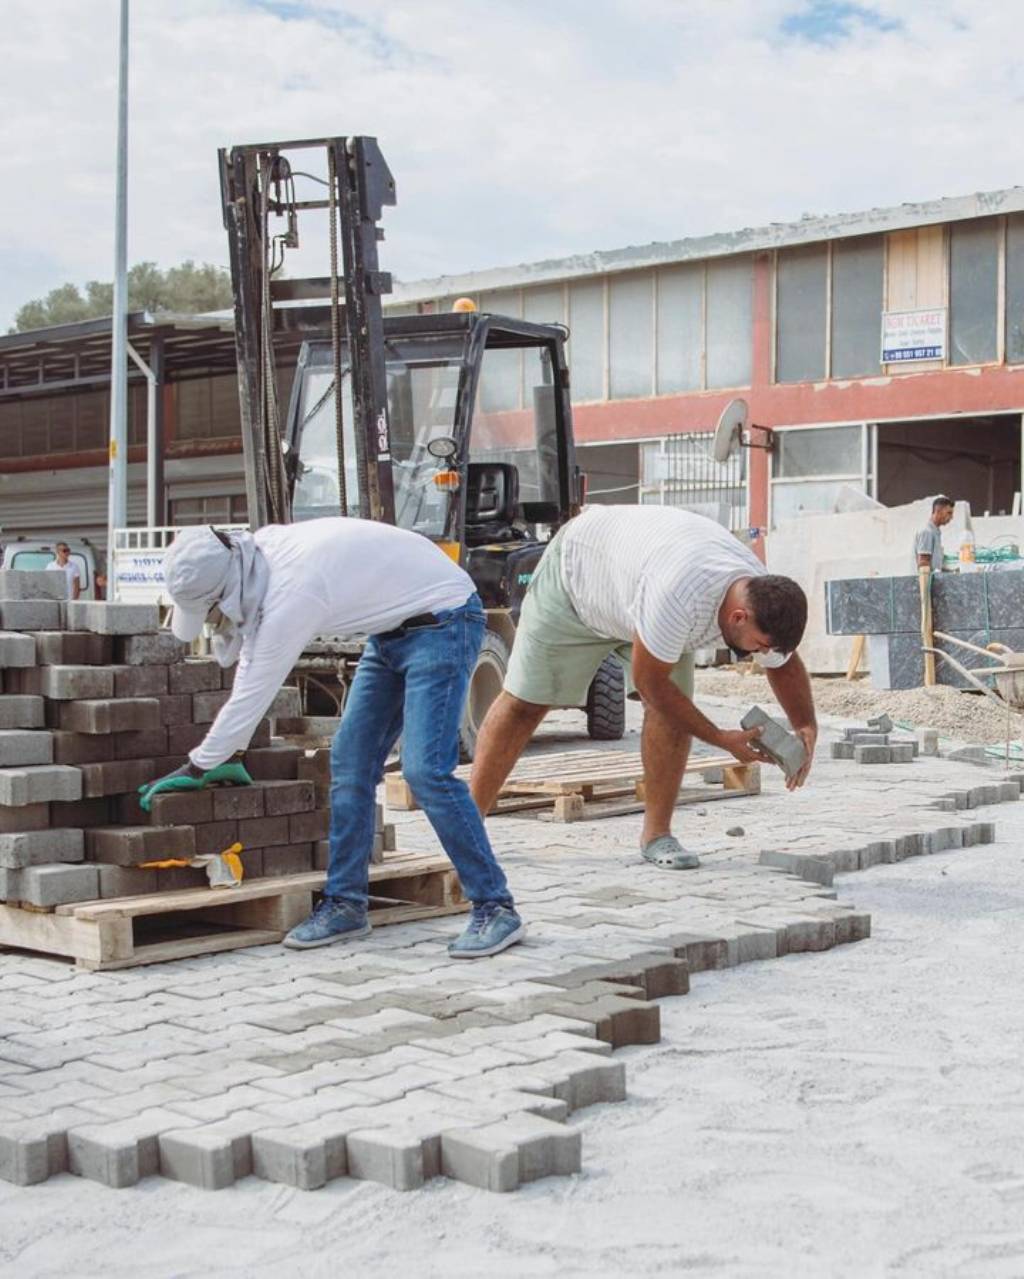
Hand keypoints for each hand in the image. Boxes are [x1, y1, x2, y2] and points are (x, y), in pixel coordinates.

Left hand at [138, 758, 252, 811]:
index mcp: (198, 777)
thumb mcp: (235, 775)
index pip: (184, 784)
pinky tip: (142, 795)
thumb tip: (250, 785)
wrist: (221, 753)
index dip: (176, 788)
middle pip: (169, 785)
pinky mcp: (178, 775)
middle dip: (157, 791)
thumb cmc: (227, 761)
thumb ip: (239, 781)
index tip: (171, 793)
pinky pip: (161, 784)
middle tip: (146, 798)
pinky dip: (152, 790)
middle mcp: (187, 776)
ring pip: (162, 785)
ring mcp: (181, 775)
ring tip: (140, 799)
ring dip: (150, 793)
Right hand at [716, 726, 771, 765]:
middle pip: (756, 758)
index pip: (761, 759)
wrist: (719, 739)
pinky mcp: (736, 752)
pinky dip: (749, 749)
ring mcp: (739, 755)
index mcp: (748, 755)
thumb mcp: (745, 735)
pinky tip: (750, 743)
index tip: (775, 761)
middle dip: (762, 755)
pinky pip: (746, 752)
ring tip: (760, 747)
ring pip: (751, 756)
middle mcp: (744, 757)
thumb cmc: (730, 739)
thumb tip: (762, 729)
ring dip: (756, 752)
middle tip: (768, 752)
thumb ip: (754, 732)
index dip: (769, 759)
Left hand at [787, 726, 816, 790]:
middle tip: (790, 789)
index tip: (799, 785)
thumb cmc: (807, 734)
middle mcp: (804, 760)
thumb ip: (807, 742)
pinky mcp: (795, 757)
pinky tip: (786, 779)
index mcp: (807, 757)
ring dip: (791, 780)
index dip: (802, 777)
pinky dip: (789, 773)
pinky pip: (792, 767)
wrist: (807, 730)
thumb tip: (805, 743)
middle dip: (794, 781)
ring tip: (788, 787)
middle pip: (799, 773)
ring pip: (795, 771)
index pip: (804, 769)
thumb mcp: (807, 736)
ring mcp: (799, 759)